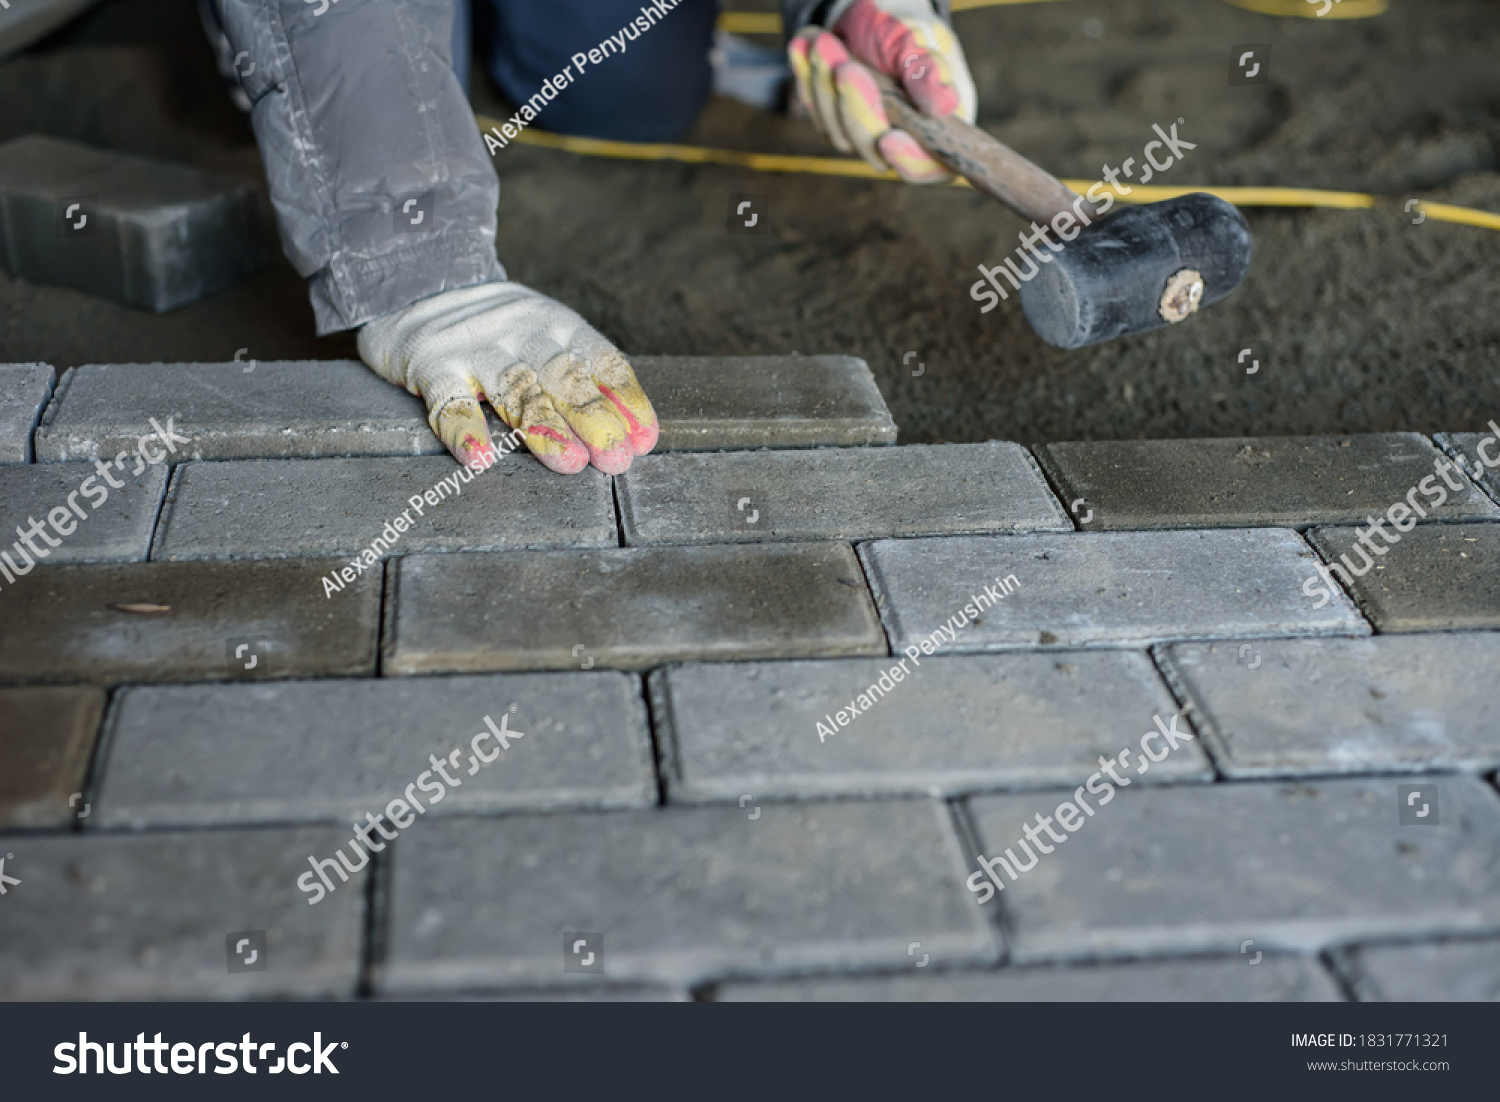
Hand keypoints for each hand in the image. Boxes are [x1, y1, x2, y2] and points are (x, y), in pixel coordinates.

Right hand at [357, 282, 657, 474]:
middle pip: (562, 376)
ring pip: (514, 388)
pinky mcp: (431, 365)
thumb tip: (634, 436)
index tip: (644, 440)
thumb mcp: (543, 340)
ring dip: (543, 429)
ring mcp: (474, 346)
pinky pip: (449, 400)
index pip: (600, 359)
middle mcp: (520, 329)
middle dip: (592, 419)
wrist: (411, 290)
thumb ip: (581, 379)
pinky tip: (479, 458)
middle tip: (614, 459)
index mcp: (556, 323)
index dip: (625, 400)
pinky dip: (464, 430)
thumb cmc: (493, 333)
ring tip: (567, 463)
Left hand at [788, 0, 976, 183]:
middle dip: (856, 108)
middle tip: (846, 67)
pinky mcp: (834, 124)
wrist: (874, 18)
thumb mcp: (920, 43)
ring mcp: (864, 139)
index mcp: (937, 133)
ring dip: (825, 86)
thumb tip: (943, 106)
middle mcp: (899, 144)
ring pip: (838, 132)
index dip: (909, 159)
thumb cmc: (907, 34)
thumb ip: (929, 72)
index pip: (928, 165)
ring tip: (823, 42)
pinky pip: (816, 111)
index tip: (889, 138)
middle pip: (874, 149)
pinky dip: (807, 77)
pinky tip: (802, 46)